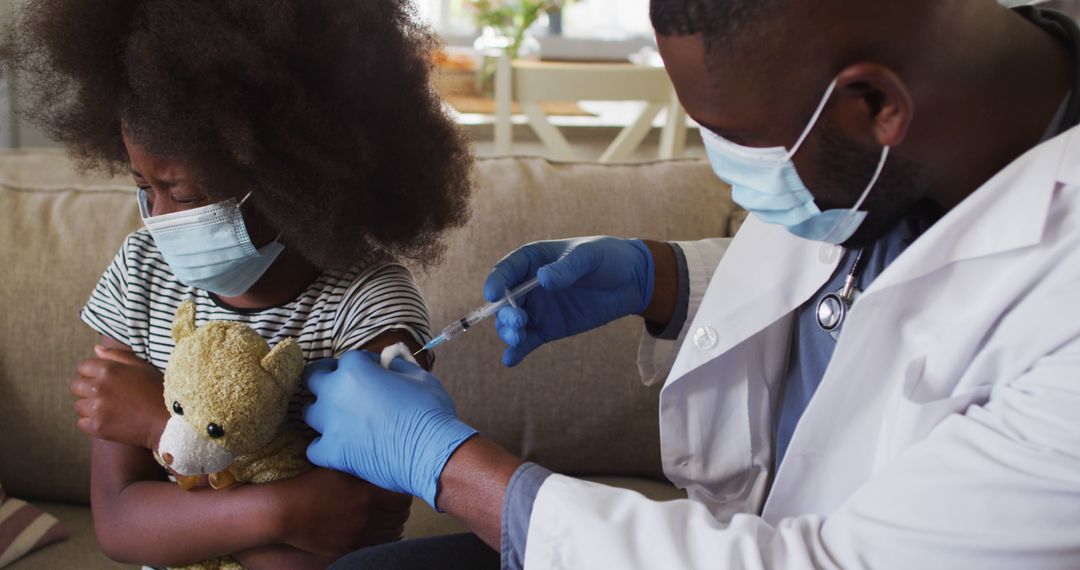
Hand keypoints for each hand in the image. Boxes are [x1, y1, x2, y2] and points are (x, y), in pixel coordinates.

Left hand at [71, 346, 168, 449]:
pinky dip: (92, 423)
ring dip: (90, 407)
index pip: (82, 367)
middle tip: (106, 396)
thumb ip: (117, 356)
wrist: (168, 421)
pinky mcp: (97, 427)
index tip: (104, 381)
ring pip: (78, 405)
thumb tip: (96, 349)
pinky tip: (109, 421)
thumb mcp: (142, 367)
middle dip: (88, 389)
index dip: (92, 373)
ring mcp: (96, 408)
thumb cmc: (158, 391)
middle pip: (76, 386)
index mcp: (108, 370)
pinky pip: (82, 423)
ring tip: (110, 409)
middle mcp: (98, 387)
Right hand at [273, 468, 411, 557]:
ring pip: (393, 534)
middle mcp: (368, 518)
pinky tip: (375, 530)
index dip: (403, 492)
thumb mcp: (339, 469)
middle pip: (400, 517)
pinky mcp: (349, 549)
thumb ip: (362, 468)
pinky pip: (376, 546)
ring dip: (393, 524)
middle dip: (400, 509)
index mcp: (368, 496)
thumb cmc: (311, 485)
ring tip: (387, 516)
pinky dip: (381, 538)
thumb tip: (381, 464)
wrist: (286, 512)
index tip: (399, 488)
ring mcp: (359, 536)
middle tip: (395, 502)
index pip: (403, 498)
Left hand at [303, 351, 477, 508]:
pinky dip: (323, 447)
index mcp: (354, 370)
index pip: (347, 358)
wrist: (431, 452)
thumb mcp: (419, 376)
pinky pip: (313, 448)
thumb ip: (398, 365)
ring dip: (321, 412)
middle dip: (323, 377)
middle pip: (312, 378)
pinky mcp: (332, 453)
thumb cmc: (429, 411)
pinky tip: (338, 447)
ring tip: (338, 418)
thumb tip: (390, 360)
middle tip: (339, 385)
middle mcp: (335, 393)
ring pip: (308, 413)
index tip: (373, 371)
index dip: (362, 363)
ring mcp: (330, 424)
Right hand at [483, 237, 653, 365]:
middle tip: (518, 321)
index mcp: (533, 260)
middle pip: (505, 301)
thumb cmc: (608, 258)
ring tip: (517, 339)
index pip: (507, 270)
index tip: (492, 294)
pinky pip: (528, 341)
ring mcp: (537, 308)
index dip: (496, 281)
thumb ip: (567, 268)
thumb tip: (542, 279)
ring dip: (509, 332)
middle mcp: (528, 285)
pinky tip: (510, 360)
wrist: (631, 281)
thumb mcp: (590, 257)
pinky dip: (517, 351)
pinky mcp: (548, 328)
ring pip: (512, 323)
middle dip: (504, 313)